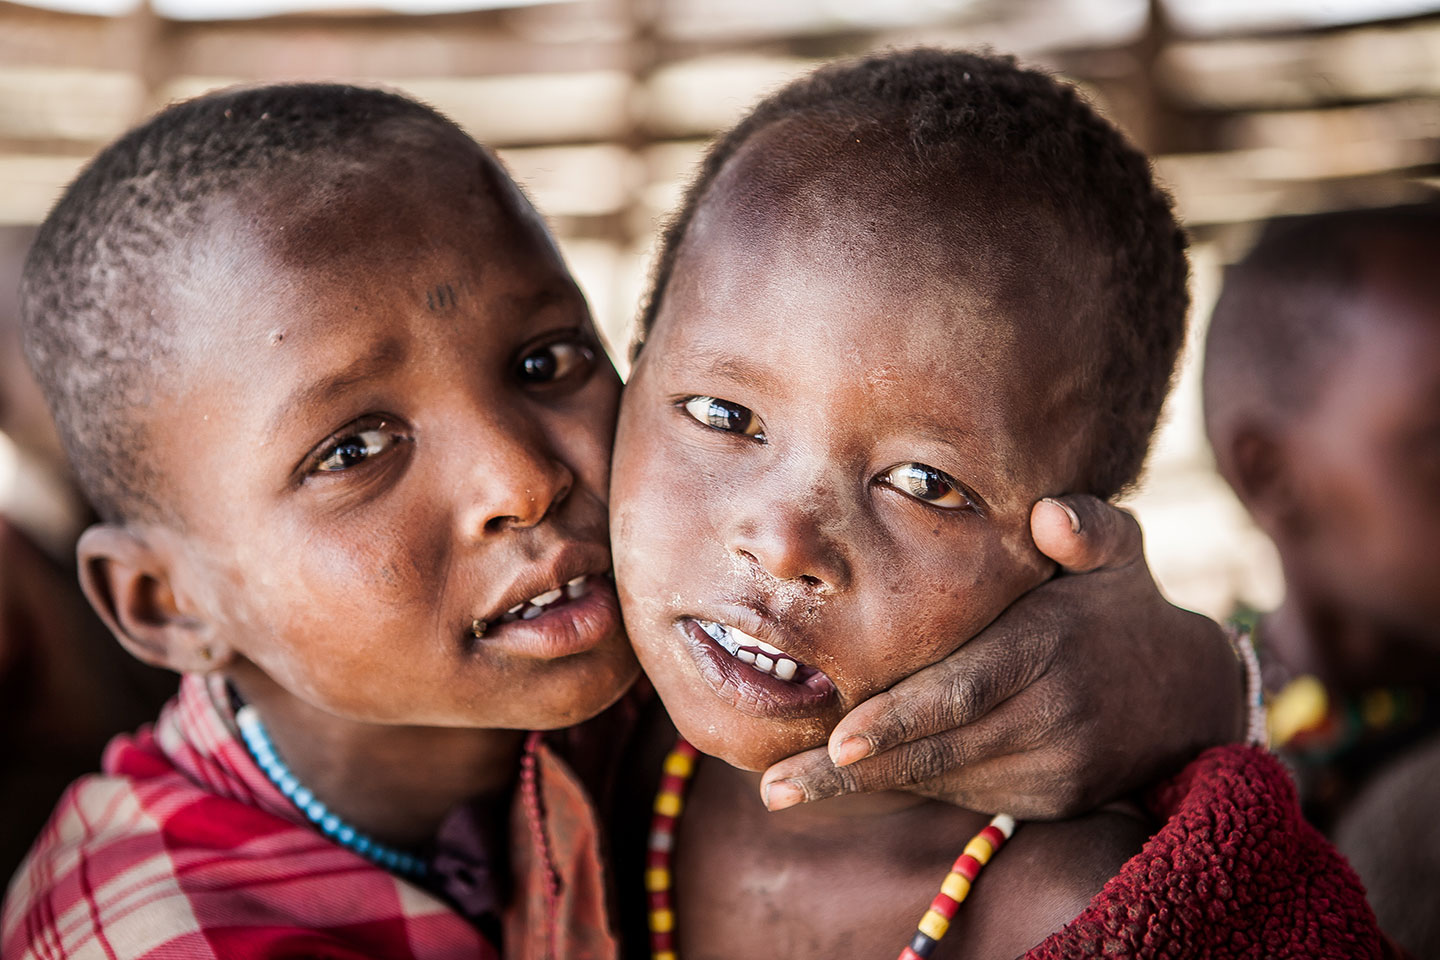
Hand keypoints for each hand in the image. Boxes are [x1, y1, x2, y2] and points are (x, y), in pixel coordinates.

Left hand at [759, 495, 1243, 818]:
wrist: (1188, 696)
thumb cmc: (1122, 606)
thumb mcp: (1119, 553)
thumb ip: (1086, 527)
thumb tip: (1050, 512)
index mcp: (1049, 649)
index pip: (964, 692)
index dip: (900, 720)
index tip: (839, 740)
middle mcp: (1050, 717)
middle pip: (938, 749)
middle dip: (853, 772)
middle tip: (775, 786)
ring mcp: (1052, 767)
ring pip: (944, 777)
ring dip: (868, 784)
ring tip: (784, 787)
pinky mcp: (1051, 799)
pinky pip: (967, 791)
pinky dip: (912, 783)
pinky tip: (850, 775)